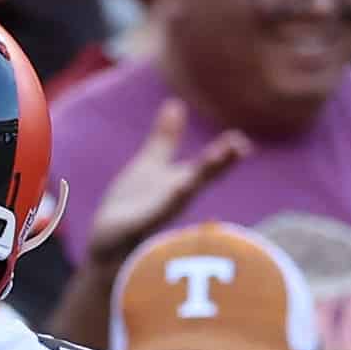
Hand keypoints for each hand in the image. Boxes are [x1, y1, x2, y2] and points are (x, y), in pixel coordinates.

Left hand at [85, 100, 250, 261]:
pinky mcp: (134, 227)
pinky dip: (162, 204)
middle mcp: (171, 200)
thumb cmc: (133, 206)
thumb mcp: (150, 165)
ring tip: (209, 163)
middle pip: (198, 179)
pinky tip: (174, 190)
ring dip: (192, 183)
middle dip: (217, 165)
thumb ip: (165, 138)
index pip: (207, 168)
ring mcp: (154, 215)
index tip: (242, 142)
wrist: (107, 246)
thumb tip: (176, 104)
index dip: (225, 155)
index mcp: (178, 184)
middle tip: (239, 148)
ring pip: (177, 198)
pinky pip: (149, 215)